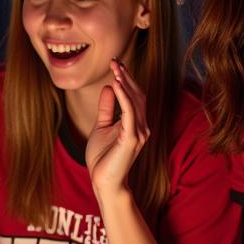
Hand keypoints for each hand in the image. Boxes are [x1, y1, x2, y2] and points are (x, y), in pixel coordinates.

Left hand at [86, 60, 149, 195]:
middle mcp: (141, 126)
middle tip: (115, 60)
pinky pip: (129, 113)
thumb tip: (107, 87)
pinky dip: (123, 97)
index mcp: (135, 123)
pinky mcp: (131, 139)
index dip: (126, 79)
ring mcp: (139, 133)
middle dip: (126, 76)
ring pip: (134, 101)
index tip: (116, 64)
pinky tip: (115, 84)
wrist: (103, 182)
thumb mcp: (101, 127)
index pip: (134, 95)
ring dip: (124, 82)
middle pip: (137, 94)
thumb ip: (106, 108)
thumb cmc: (103, 158)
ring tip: (115, 68)